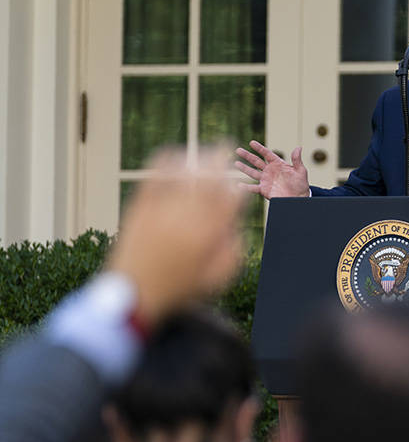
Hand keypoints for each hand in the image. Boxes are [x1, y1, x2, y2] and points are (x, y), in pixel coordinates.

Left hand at [107, 146, 246, 325]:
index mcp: (210, 235)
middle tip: (227, 146)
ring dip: (195, 157)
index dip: (239, 188)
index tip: (241, 185)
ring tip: (203, 151)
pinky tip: (174, 156)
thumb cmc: (179, 290)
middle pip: (208, 178)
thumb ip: (234, 252)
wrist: (133, 295)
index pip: (231, 199)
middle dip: (220, 159)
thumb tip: (236, 227)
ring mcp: (162, 210)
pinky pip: (154, 176)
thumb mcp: (218, 279)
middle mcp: (187, 217)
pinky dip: (166, 162)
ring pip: (182, 172)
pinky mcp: (140, 208)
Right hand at [235, 141, 309, 198]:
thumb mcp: (300, 171)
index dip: (259, 148)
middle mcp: (269, 171)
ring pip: (252, 172)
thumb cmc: (301, 183)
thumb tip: (299, 148)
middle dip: (247, 156)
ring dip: (244, 168)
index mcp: (278, 164)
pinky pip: (253, 188)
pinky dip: (246, 187)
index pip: (267, 154)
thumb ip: (297, 160)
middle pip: (256, 161)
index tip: (251, 142)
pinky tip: (239, 185)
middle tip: (238, 150)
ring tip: (235, 163)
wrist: (299, 198)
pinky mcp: (264, 189)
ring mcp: (266, 180)